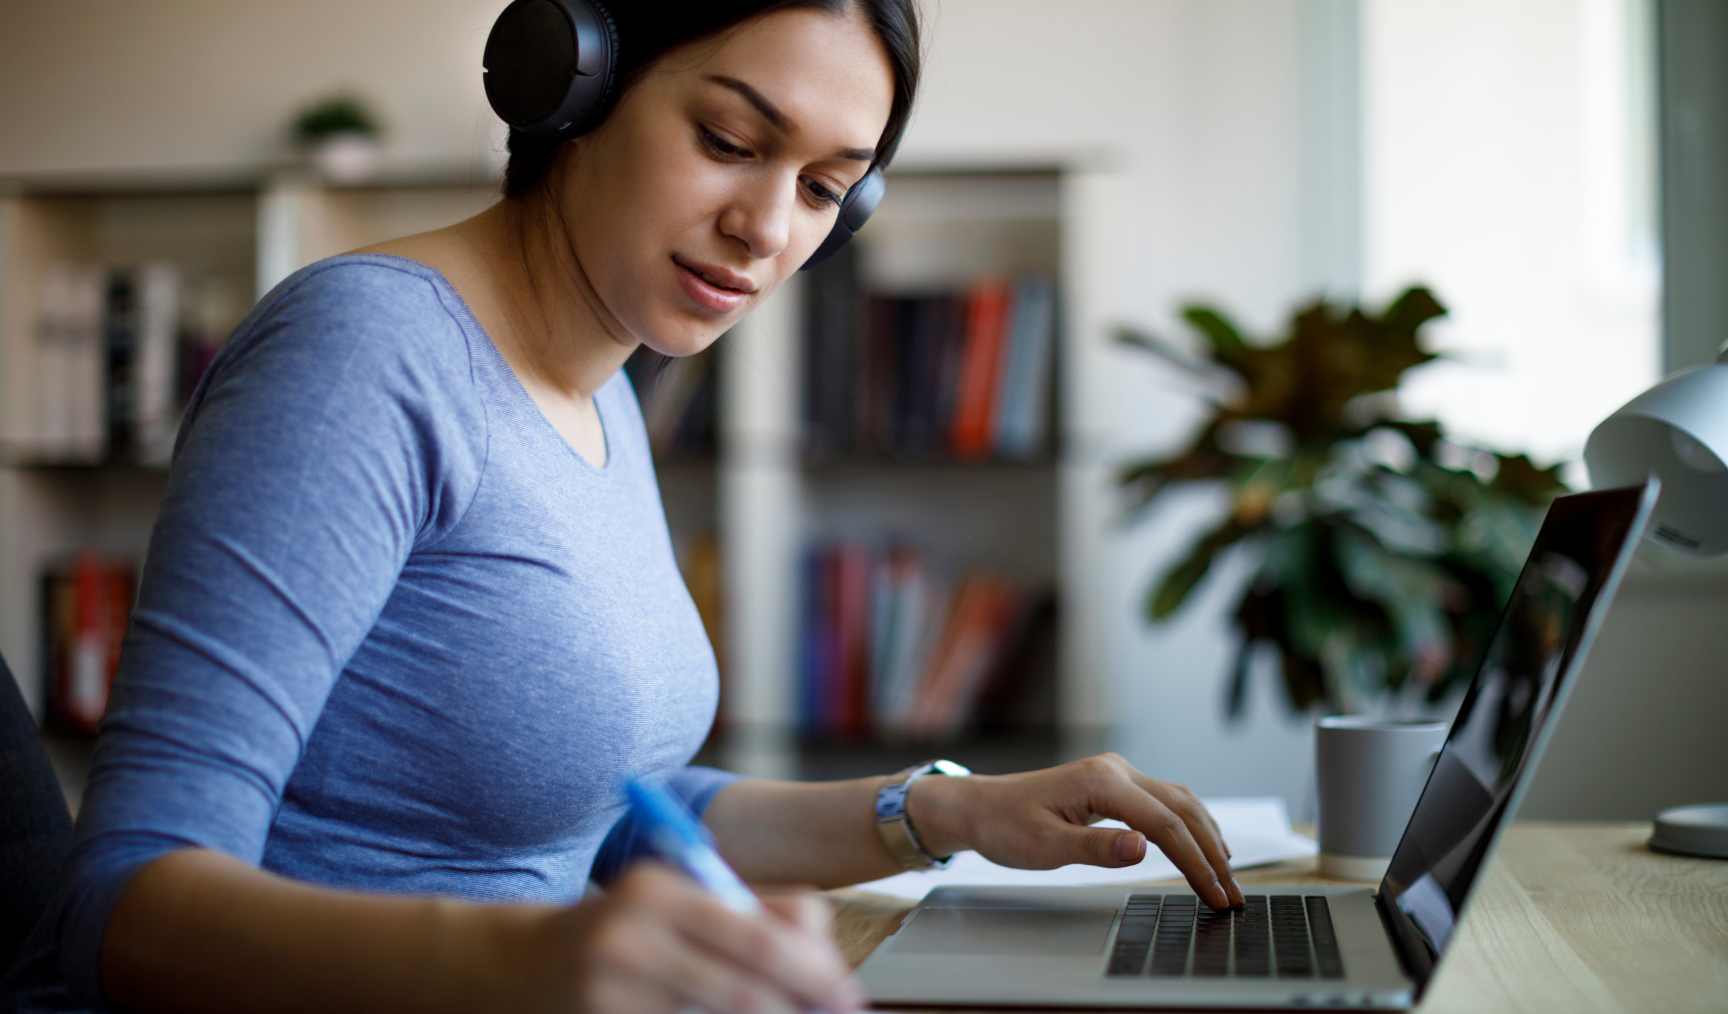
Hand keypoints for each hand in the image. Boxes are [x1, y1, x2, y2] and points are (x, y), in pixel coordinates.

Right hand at [531, 862, 863, 1013]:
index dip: (812, 971)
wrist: (522, 964)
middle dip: (799, 1009)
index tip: (846, 993)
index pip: (758, 937)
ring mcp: (611, 993)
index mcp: (657, 892)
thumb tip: (824, 950)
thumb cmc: (626, 929)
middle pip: (743, 991)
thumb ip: (752, 909)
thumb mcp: (680, 900)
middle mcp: (630, 938)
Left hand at [905, 753, 1244, 909]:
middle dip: (1212, 853)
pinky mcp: (1114, 784)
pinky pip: (1164, 801)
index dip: (1196, 862)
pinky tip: (1202, 845)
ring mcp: (1117, 774)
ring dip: (1207, 837)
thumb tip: (1142, 849)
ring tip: (1227, 875)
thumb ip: (1095, 848)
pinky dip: (1190, 825)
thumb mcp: (1044, 846)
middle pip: (1182, 809)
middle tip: (1233, 894)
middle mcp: (1116, 770)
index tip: (1216, 895)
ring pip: (1180, 801)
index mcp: (1101, 781)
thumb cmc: (1005, 826)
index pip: (1165, 824)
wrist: (979, 806)